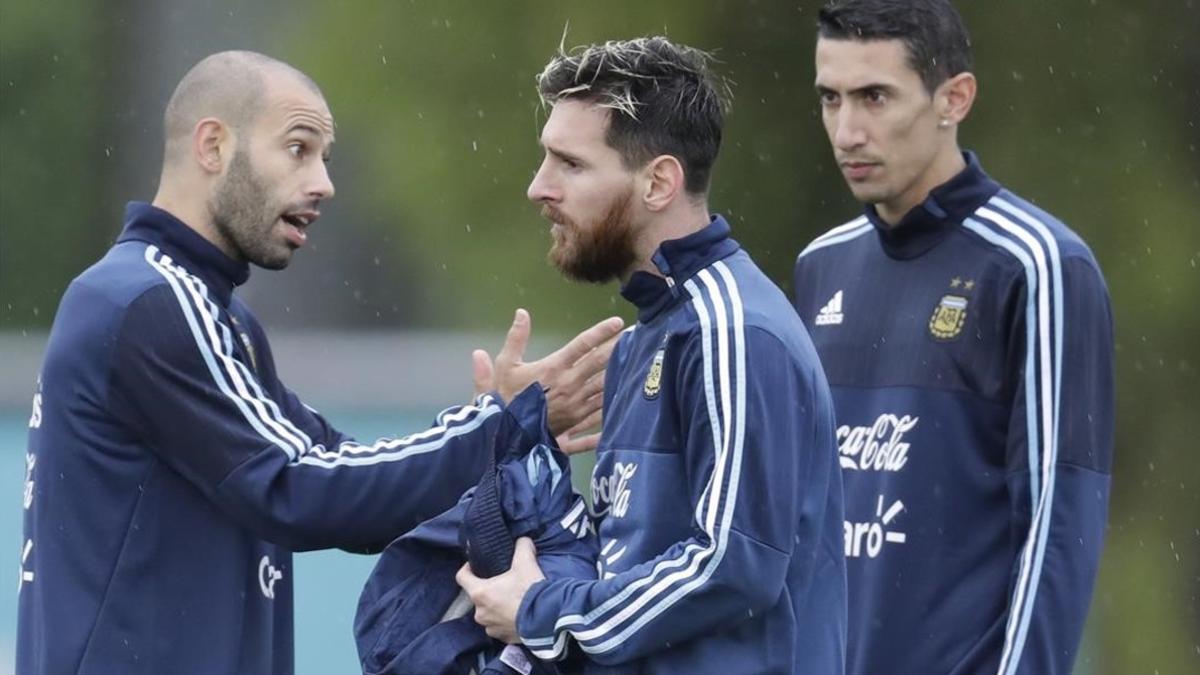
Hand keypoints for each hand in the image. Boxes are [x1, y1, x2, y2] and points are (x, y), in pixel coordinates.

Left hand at [456, 537, 545, 643]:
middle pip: (478, 595)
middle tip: (504, 582)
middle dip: (488, 589)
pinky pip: (499, 626)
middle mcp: (480, 612)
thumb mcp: (526, 563)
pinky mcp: (502, 638)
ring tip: (512, 600)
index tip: (476, 565)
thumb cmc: (530, 591)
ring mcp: (490, 627)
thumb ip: (522, 547)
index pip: (461, 577)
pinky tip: (518, 614)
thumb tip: (523, 541)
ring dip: (496, 606)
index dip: (467, 568)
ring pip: (488, 612)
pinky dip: (505, 620)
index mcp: (480, 592)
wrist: (545, 620)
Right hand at [473, 310, 622, 436]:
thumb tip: (522, 312)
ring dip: (621, 371)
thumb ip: (516, 338)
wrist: (505, 436)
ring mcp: (577, 404)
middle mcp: (569, 383)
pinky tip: (630, 395)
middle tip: (636, 336)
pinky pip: (602, 409)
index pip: (581, 345)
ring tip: (638, 360)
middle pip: (600, 362)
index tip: (617, 321)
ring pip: (605, 384)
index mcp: (553, 367)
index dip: (600, 332)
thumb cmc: (505, 398)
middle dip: (618, 347)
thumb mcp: (505, 365)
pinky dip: (616, 400)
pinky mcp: (579, 421)